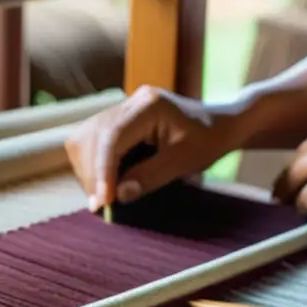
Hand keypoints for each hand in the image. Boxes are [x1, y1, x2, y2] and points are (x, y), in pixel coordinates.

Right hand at [64, 86, 242, 210]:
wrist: (221, 123)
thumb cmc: (209, 141)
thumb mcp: (186, 161)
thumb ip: (152, 176)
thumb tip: (120, 195)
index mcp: (150, 105)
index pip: (112, 136)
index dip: (103, 170)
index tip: (103, 201)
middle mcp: (131, 101)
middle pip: (93, 136)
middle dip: (92, 173)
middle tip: (101, 205)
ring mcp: (123, 107)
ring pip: (86, 137)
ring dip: (89, 169)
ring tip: (102, 196)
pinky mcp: (118, 118)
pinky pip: (92, 140)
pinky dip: (93, 164)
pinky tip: (105, 183)